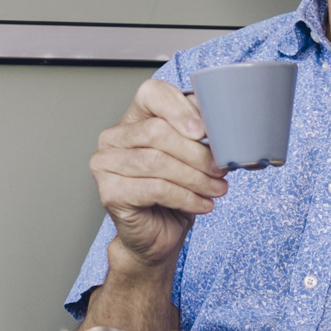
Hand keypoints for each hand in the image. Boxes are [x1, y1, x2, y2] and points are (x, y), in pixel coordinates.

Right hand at [90, 76, 224, 277]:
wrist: (157, 236)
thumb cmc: (173, 194)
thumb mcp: (191, 158)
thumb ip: (199, 135)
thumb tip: (225, 124)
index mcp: (132, 119)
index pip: (151, 93)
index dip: (178, 107)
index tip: (204, 131)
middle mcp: (113, 138)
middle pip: (157, 131)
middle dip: (196, 152)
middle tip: (220, 169)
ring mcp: (106, 164)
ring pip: (158, 162)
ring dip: (195, 178)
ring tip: (217, 189)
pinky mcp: (110, 191)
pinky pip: (156, 188)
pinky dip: (186, 197)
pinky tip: (203, 204)